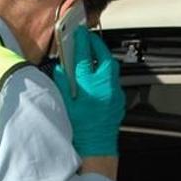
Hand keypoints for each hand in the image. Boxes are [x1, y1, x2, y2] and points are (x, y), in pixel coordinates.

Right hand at [53, 26, 124, 156]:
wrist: (96, 148)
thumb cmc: (80, 130)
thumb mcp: (65, 105)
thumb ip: (62, 83)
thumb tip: (61, 67)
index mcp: (89, 85)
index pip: (85, 55)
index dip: (81, 41)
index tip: (78, 32)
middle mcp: (105, 86)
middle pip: (104, 56)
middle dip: (96, 44)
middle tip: (88, 38)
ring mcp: (114, 93)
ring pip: (112, 67)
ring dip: (102, 58)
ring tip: (93, 54)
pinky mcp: (119, 100)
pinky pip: (114, 80)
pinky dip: (106, 73)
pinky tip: (98, 76)